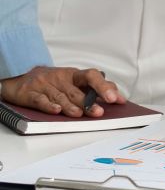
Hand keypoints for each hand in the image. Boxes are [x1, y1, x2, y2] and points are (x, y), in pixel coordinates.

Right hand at [0, 66, 125, 117]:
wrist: (21, 78)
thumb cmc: (54, 81)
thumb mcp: (74, 80)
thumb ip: (95, 88)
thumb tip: (117, 96)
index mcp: (74, 75)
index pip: (91, 76)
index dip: (103, 86)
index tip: (114, 98)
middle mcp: (60, 79)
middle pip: (76, 90)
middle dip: (88, 102)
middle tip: (99, 111)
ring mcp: (45, 85)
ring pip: (60, 97)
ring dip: (71, 106)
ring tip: (80, 114)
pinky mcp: (30, 94)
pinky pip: (39, 100)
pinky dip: (48, 106)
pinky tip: (56, 110)